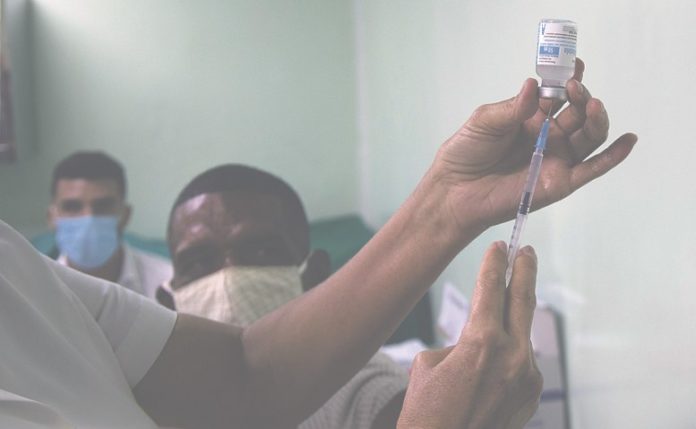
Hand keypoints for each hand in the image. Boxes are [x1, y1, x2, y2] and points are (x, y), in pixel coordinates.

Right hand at [397, 242, 541, 428]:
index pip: (491, 289)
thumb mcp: (428, 363)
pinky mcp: (531, 394)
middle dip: (524, 271)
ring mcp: (527, 377)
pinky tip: (492, 363)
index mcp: (482, 342)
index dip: (494, 264)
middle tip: (526, 251)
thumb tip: (479, 338)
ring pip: (520, 335)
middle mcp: (512, 357)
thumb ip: (460, 341)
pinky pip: (522, 361)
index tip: (499, 247)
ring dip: (509, 323)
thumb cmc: (425, 410)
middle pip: (523, 300)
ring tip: (495, 320)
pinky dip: (509, 354)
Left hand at [432, 59, 636, 232]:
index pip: (558, 95)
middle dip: (581, 96)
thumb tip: (534, 86)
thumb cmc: (465, 154)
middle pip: (578, 113)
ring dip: (596, 118)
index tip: (573, 64)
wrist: (455, 191)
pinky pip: (592, 168)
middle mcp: (548, 136)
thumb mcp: (484, 122)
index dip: (568, 79)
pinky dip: (613, 155)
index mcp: (531, 117)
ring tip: (591, 104)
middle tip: (573, 86)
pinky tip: (628, 140)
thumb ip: (511, 107)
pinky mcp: (560, 182)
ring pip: (589, 136)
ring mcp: (556, 158)